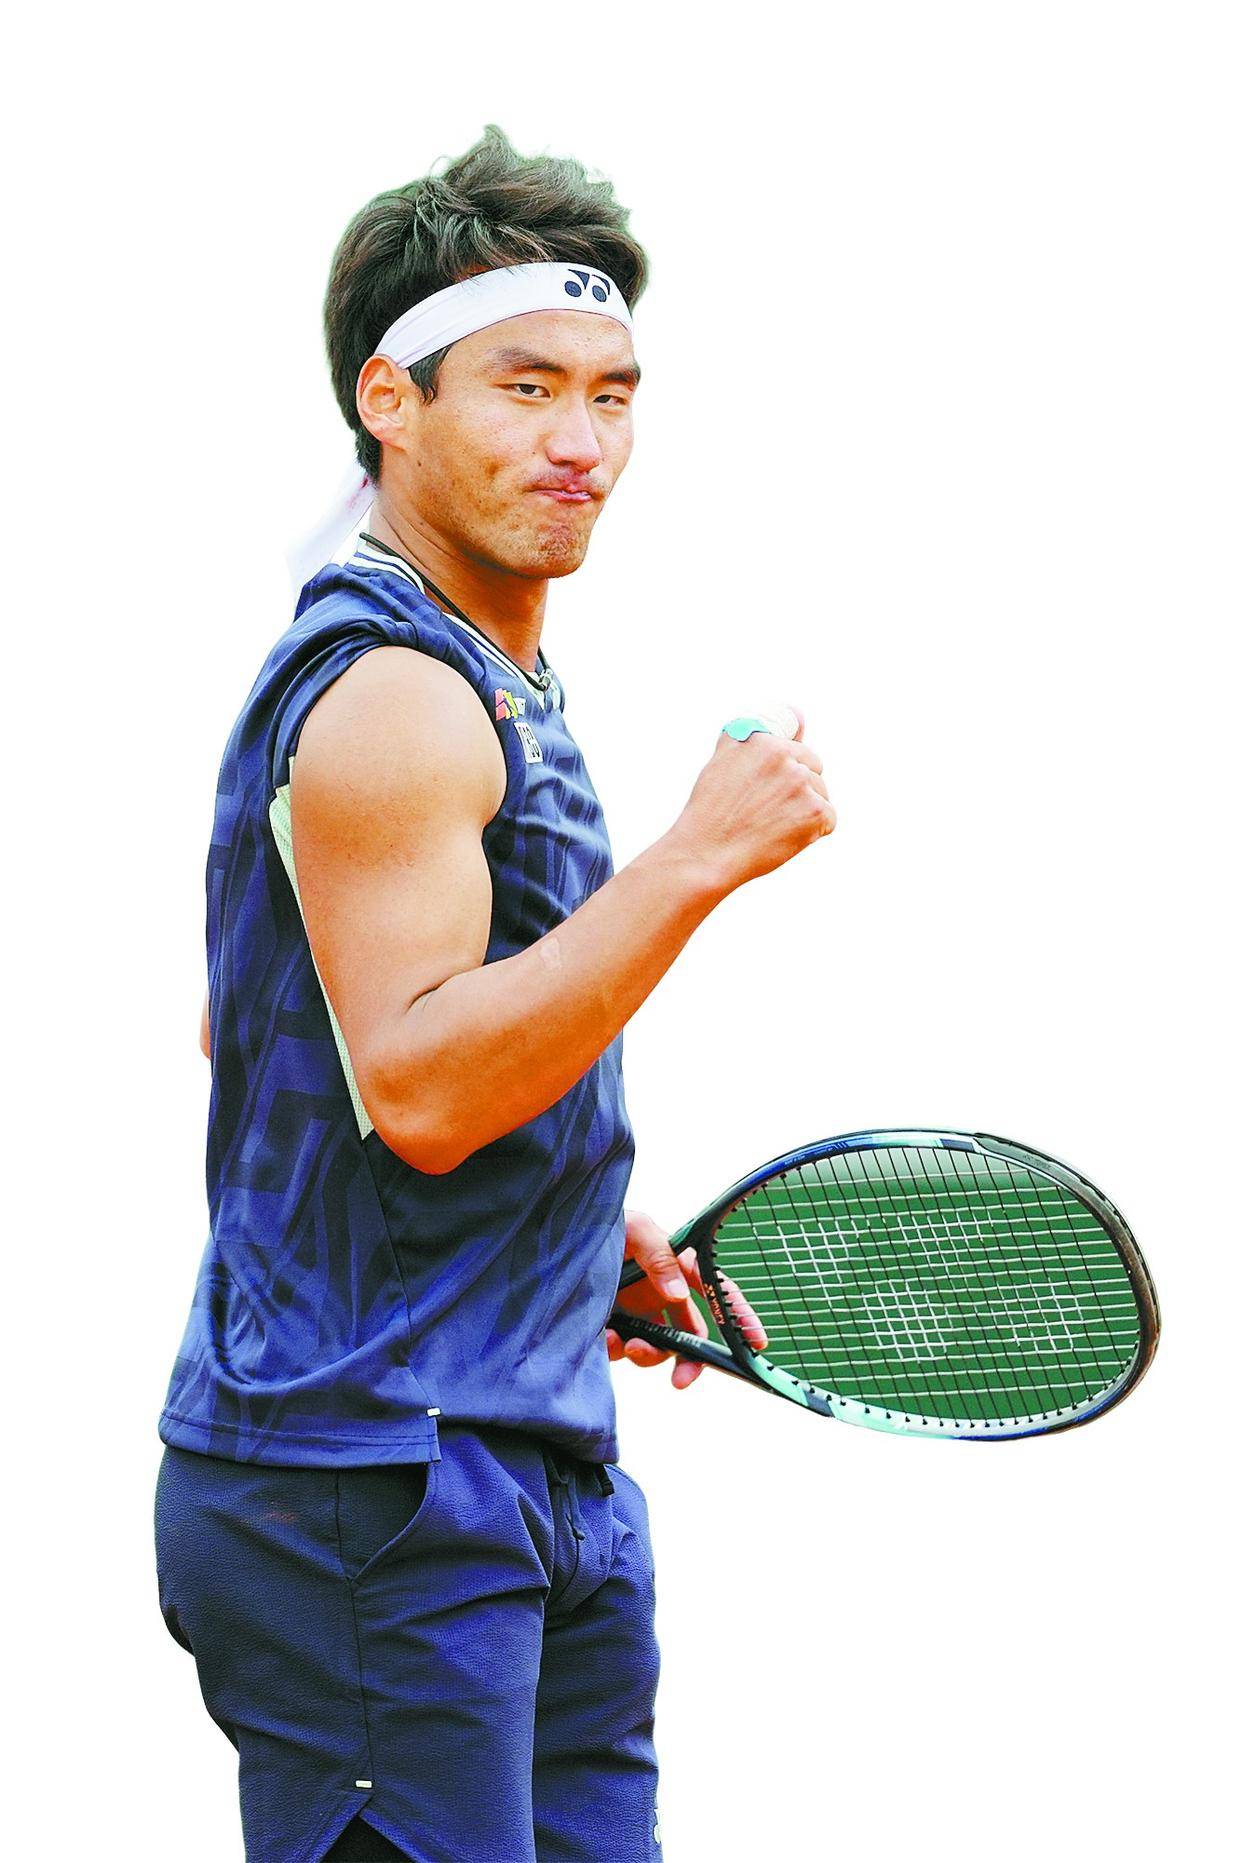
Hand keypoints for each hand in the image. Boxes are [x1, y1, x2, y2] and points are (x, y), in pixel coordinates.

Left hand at [606, 1208, 768, 1389]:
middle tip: (681, 1381)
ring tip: (628, 1345)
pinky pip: (622, 1349)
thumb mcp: (634, 1228)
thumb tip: (677, 1295)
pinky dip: (617, 1350)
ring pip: (657, 1348)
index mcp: (675, 1266)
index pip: (715, 1290)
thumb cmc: (599, 1223)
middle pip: (690, 1335)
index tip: (756, 1342)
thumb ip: (660, 1256)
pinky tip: (605, 1337)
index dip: (739, 1314)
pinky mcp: (611, 1325)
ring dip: (648, 1354)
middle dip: (691, 1360)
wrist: (549, 1241)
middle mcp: (660, 1293)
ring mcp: (636, 1312)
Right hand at [666, 704, 834, 898]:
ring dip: (804, 811)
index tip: (770, 789)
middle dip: (797, 790)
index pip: (796, 748)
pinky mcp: (815, 811)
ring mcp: (801, 782)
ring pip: (821, 794)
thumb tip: (801, 716)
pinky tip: (783, 837)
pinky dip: (812, 832)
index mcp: (761, 739)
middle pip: (813, 769)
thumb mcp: (723, 760)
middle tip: (766, 811)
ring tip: (770, 826)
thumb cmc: (712, 812)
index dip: (784, 772)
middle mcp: (783, 755)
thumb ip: (757, 735)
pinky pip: (829, 818)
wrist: (705, 855)